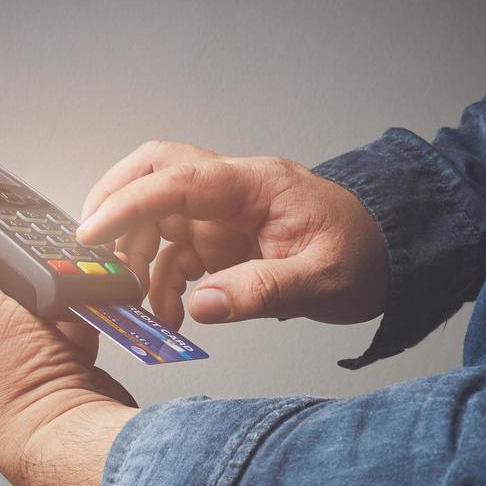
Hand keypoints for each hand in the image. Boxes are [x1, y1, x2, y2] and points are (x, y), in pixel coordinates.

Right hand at [76, 141, 387, 329]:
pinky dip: (164, 281)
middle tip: (92, 245)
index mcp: (256, 185)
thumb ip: (262, 290)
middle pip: (156, 171)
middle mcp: (234, 191)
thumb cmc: (366, 255)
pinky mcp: (226, 239)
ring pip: (160, 217)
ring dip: (140, 256)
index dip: (129, 203)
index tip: (92, 232)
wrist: (393, 258)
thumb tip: (202, 305)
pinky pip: (178, 252)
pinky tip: (170, 314)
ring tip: (142, 302)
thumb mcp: (324, 280)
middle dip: (116, 201)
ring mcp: (227, 214)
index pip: (178, 179)